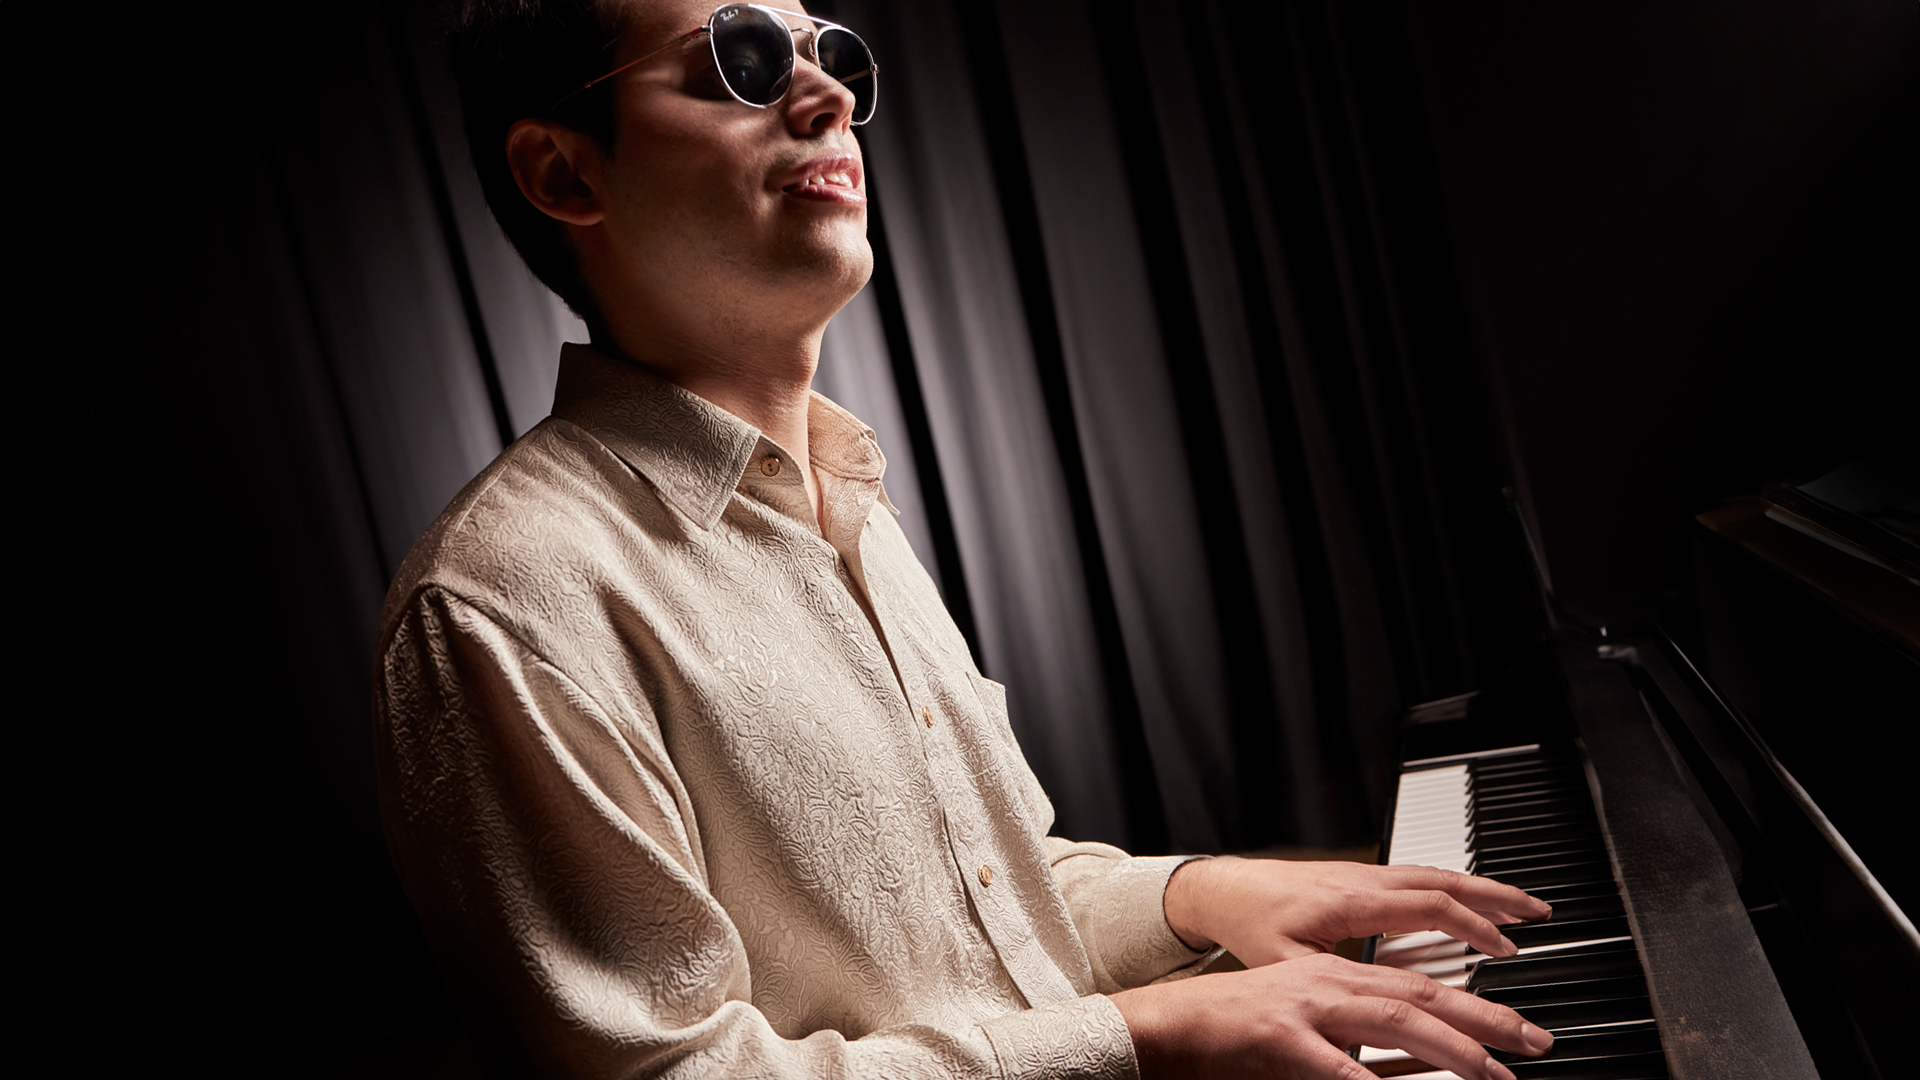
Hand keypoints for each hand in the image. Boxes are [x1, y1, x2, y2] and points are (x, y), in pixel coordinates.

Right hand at [1112, 951, 1553, 1079]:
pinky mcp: (1279, 1036)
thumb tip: (1415, 1065)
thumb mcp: (1306, 1028)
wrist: (1165, 1022)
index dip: (1477, 1007)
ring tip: (1493, 1072)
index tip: (1521, 1031)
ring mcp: (1305, 1007)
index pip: (1421, 984)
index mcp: (1336, 977)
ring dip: (1450, 1047)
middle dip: (1486, 1021)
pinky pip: (1336, 1065)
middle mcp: (1328, 983)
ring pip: (1392, 1020)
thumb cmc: (1233, 1032)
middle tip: (1537, 1043)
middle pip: (1421, 995)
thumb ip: (1358, 1043)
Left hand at [1164, 857, 1551, 966]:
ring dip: (1483, 888)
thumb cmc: (1249, 926)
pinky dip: (1457, 888)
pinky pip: (1421, 876)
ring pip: (1437, 873)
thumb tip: (1361, 1041)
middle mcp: (1365, 880)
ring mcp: (1366, 874)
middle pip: (1445, 881)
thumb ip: (1329, 991)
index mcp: (1351, 900)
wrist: (1222, 889)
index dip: (1471, 927)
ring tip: (1526, 906)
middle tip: (1541, 915)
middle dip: (1496, 899)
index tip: (1506, 951)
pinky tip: (1476, 903)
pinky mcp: (1363, 878)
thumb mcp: (1283, 966)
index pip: (1427, 906)